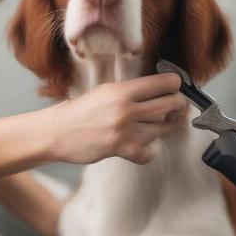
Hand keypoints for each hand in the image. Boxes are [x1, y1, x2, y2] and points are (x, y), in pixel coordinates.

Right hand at [46, 73, 186, 165]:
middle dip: (178, 105)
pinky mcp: (122, 150)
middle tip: (176, 107)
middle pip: (171, 104)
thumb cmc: (80, 111)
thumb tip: (160, 91)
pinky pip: (150, 152)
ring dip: (162, 127)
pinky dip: (147, 151)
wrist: (57, 132)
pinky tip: (138, 146)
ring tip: (153, 125)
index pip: (164, 83)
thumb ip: (131, 91)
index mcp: (122, 90)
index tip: (175, 88)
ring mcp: (125, 130)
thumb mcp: (105, 91)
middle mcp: (126, 108)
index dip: (175, 85)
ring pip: (163, 127)